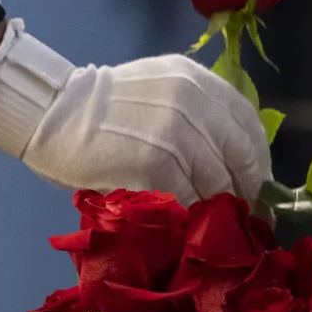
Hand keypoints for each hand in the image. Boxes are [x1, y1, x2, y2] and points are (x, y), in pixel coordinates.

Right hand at [0, 22, 271, 206]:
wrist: (53, 114)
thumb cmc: (102, 110)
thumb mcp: (160, 93)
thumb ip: (196, 116)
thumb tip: (230, 166)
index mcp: (198, 82)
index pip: (249, 126)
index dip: (257, 164)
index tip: (255, 189)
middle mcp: (194, 101)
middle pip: (242, 159)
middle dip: (246, 195)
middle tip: (242, 220)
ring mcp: (177, 133)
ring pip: (219, 185)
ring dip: (219, 212)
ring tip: (212, 230)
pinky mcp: (157, 164)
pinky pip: (189, 201)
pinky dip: (190, 219)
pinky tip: (184, 228)